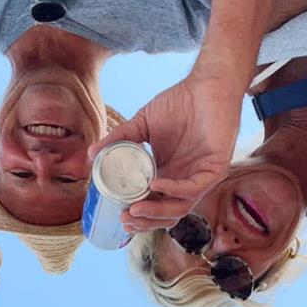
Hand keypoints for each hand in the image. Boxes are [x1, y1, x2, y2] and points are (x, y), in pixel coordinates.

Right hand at [89, 69, 239, 232]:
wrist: (206, 84)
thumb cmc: (178, 103)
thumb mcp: (141, 124)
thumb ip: (119, 139)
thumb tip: (91, 153)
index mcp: (169, 176)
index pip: (155, 205)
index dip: (139, 215)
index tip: (118, 216)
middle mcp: (185, 182)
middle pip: (167, 214)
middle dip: (145, 221)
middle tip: (124, 219)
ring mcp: (201, 178)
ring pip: (180, 208)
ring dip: (157, 213)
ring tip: (135, 210)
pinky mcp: (215, 169)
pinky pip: (194, 189)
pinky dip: (174, 191)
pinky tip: (155, 186)